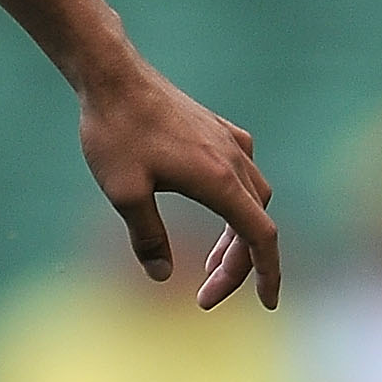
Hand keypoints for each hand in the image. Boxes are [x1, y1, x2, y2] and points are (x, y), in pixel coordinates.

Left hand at [77, 55, 279, 309]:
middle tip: (203, 296)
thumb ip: (147, 238)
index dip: (269, 274)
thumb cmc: (115, 133)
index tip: (268, 305)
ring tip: (207, 267)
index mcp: (219, 180)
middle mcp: (235, 160)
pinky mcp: (217, 130)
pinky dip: (235, 203)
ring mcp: (229, 142)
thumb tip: (161, 275)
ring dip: (236, 237)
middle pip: (256, 224)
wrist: (112, 77)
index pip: (261, 238)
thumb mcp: (124, 194)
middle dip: (237, 267)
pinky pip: (242, 174)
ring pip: (253, 199)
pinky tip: (213, 209)